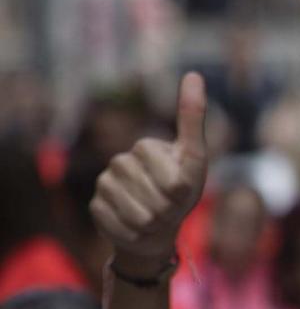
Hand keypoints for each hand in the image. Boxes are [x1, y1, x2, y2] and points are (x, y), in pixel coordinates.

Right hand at [89, 71, 208, 270]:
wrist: (158, 229)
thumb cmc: (181, 194)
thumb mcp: (194, 159)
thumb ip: (192, 120)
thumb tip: (193, 73)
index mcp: (146, 147)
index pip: (171, 179)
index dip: (181, 192)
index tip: (182, 192)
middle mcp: (120, 161)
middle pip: (156, 198)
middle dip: (169, 211)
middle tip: (168, 209)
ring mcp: (104, 183)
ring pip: (138, 216)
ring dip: (154, 225)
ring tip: (154, 218)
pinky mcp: (95, 207)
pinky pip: (120, 227)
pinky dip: (135, 234)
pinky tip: (135, 228)